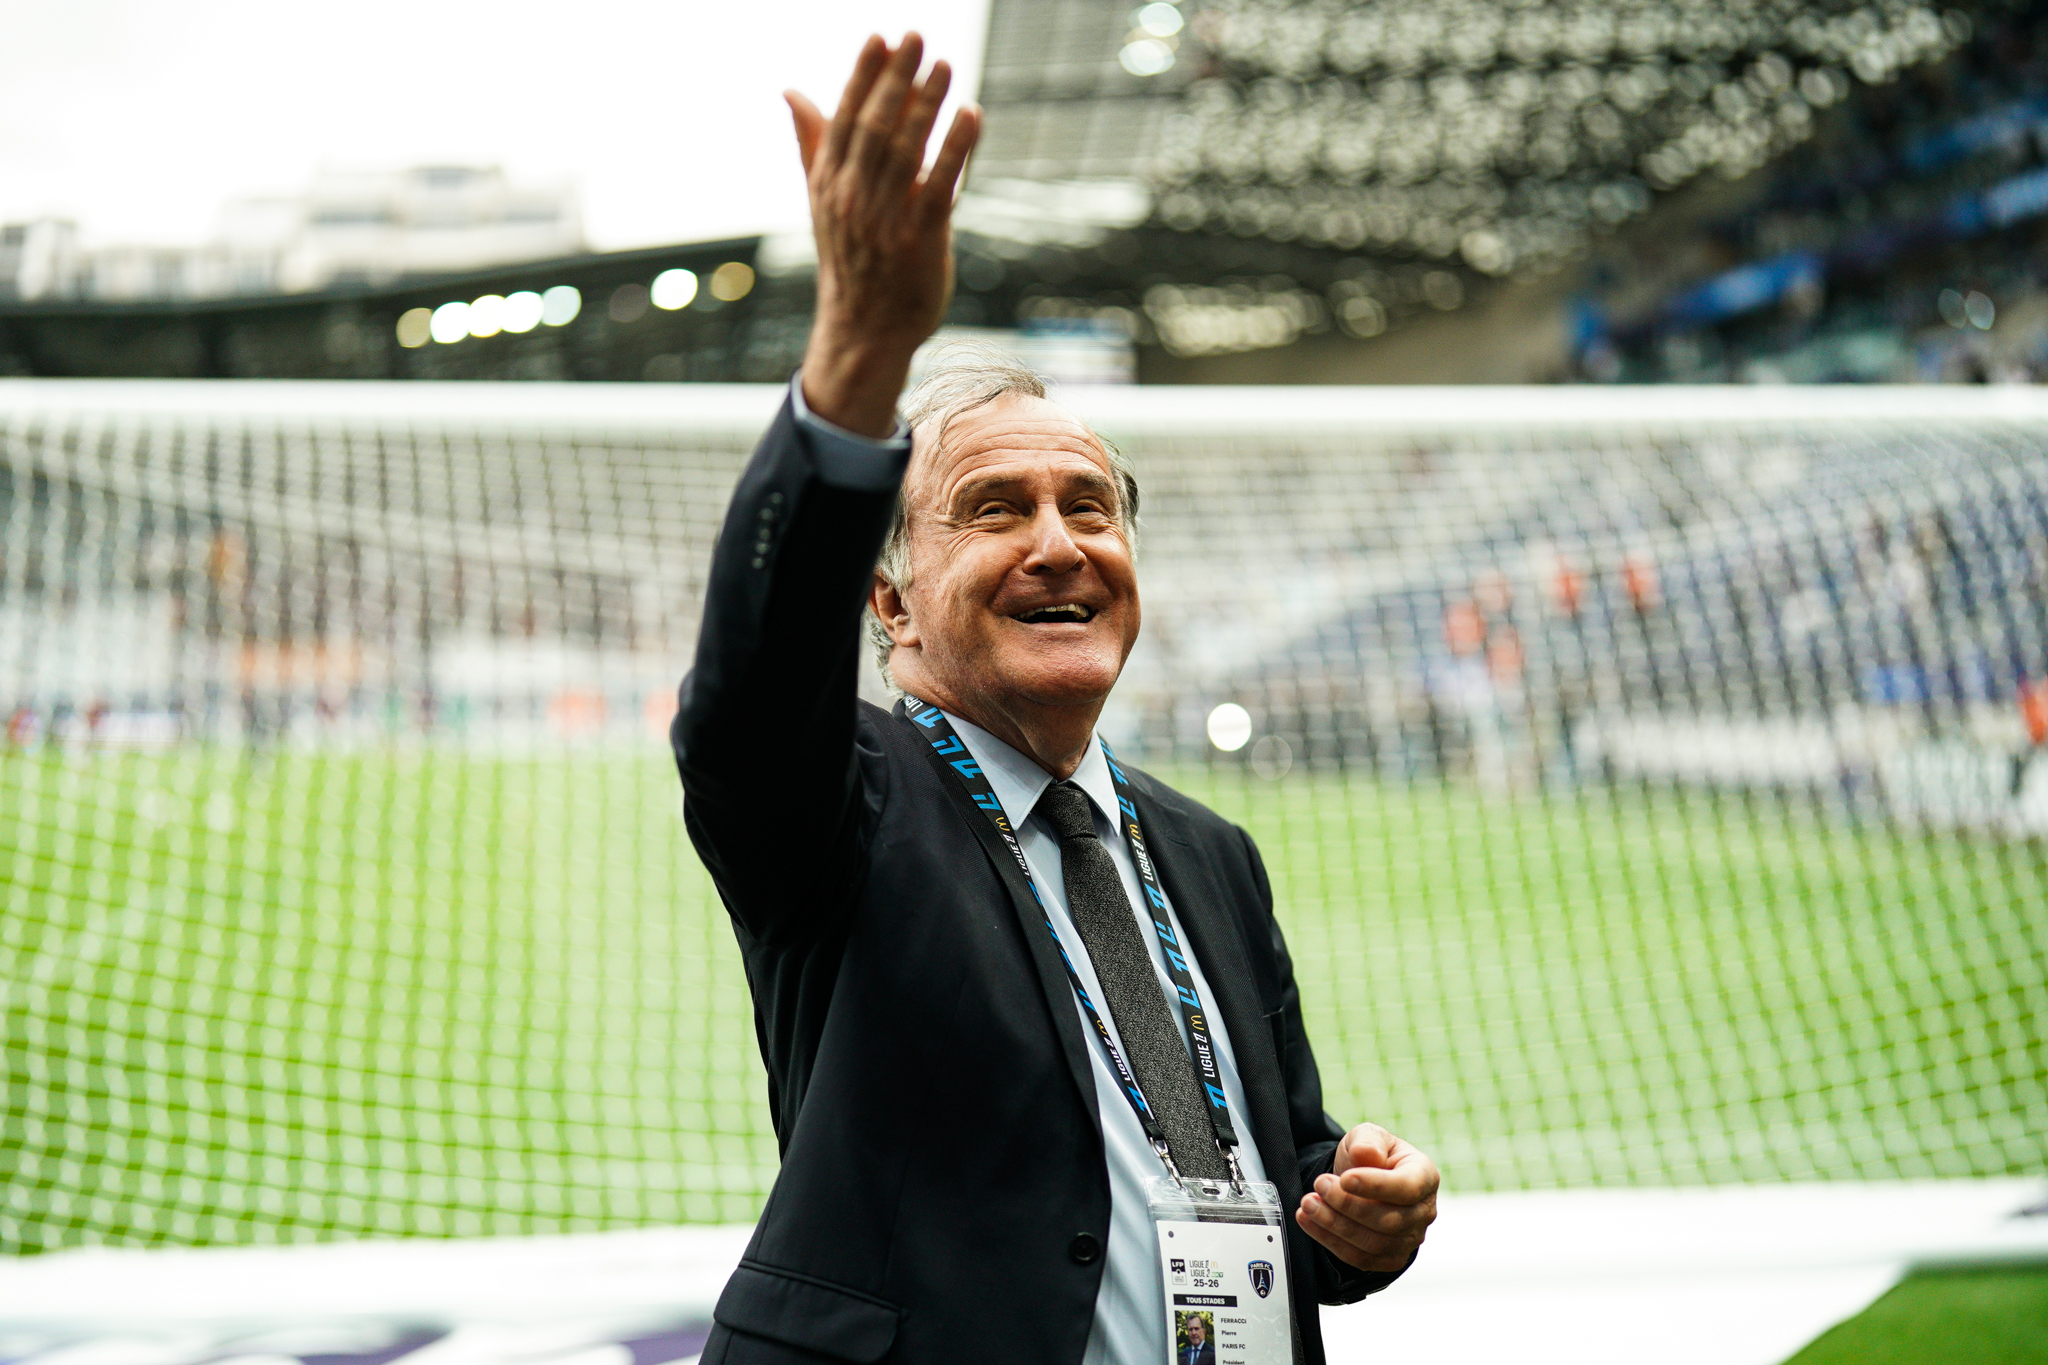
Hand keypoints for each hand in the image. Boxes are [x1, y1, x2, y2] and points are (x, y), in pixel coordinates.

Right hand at [786, 34, 980, 436]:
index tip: (880, 38)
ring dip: (927, 105)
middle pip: (874, 127)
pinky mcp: (919, 240)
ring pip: (905, 151)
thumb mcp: (823, 202)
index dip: (862, 76)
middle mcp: (852, 198)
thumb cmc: (852, 261)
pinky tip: (971, 114)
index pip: (844, 118)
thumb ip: (812, 143)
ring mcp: (885, 220)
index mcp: (828, 184)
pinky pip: (939, 186)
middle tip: (917, 36)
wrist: (866, 331)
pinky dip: (955, 149)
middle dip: (896, 79)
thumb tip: (791, 91)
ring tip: (944, 65)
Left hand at [1296, 1122, 1437, 1274]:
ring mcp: (1410, 1239)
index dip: (1376, 1186)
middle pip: (1389, 1221)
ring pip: (1373, 1244)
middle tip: (1319, 1185)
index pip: (1407, 1188)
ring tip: (1309, 1204)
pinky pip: (1361, 1259)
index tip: (1344, 1178)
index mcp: (1425, 1176)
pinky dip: (1331, 1241)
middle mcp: (1424, 1212)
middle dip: (1347, 1205)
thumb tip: (1367, 1153)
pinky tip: (1309, 1222)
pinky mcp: (1390, 1259)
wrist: (1358, 1179)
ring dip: (1335, 1225)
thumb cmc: (1369, 1155)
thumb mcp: (1367, 1136)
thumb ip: (1368, 1141)